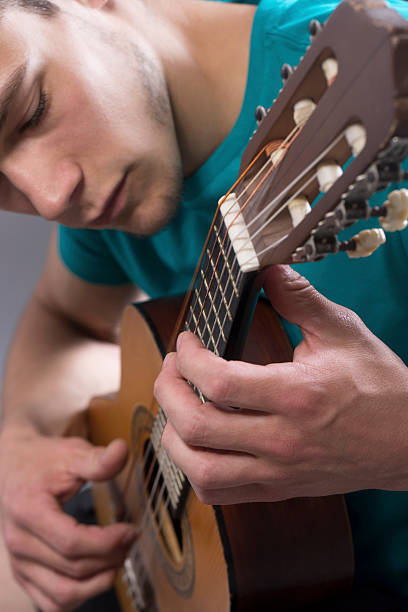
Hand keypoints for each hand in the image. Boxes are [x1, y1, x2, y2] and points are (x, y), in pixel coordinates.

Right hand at [0, 431, 134, 611]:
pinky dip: (79, 596)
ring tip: (118, 557)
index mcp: (28, 511)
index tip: (130, 529)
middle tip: (130, 538)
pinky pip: (51, 602)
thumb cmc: (42, 461)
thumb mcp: (71, 453)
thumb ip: (98, 460)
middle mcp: (19, 542)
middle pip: (72, 569)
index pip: (71, 542)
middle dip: (111, 558)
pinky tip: (97, 574)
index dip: (107, 542)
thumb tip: (122, 450)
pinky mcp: (23, 574)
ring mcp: (18, 562)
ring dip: (99, 582)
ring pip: (63, 594)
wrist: (13, 467)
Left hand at [154, 265, 407, 504]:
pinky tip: (195, 444)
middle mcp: (283, 439)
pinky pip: (220, 494)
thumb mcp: (345, 332)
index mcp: (298, 395)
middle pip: (197, 426)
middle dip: (168, 391)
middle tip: (171, 367)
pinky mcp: (279, 489)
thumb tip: (268, 269)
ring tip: (175, 406)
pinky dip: (194, 470)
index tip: (186, 341)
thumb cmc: (380, 386)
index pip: (220, 382)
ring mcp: (279, 471)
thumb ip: (302, 298)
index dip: (189, 358)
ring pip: (201, 470)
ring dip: (173, 435)